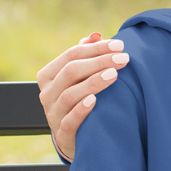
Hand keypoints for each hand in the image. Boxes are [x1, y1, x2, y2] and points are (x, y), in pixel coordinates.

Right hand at [36, 32, 128, 161]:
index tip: (120, 45)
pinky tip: (95, 100)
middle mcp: (47, 93)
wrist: (74, 135)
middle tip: (123, 59)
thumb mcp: (80, 76)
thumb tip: (95, 36)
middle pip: (71, 71)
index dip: (96, 48)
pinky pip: (69, 120)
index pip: (71, 55)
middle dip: (99, 62)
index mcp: (49, 75)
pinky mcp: (62, 133)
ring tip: (114, 74)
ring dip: (93, 82)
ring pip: (69, 94)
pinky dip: (81, 109)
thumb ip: (86, 55)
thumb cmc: (80, 96)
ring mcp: (53, 114)